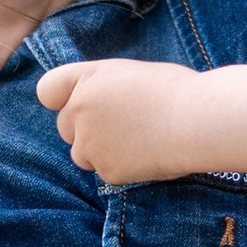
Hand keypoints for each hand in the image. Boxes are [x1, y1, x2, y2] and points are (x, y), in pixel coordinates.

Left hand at [33, 58, 189, 185]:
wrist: (199, 121)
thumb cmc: (176, 92)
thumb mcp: (130, 75)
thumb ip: (102, 89)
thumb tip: (91, 106)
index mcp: (88, 79)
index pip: (48, 89)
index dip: (61, 98)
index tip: (78, 103)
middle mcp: (80, 109)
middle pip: (64, 126)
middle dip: (85, 128)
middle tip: (122, 124)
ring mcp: (90, 142)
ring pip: (81, 153)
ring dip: (100, 150)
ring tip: (137, 139)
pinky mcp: (106, 169)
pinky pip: (105, 171)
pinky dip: (122, 166)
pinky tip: (147, 154)